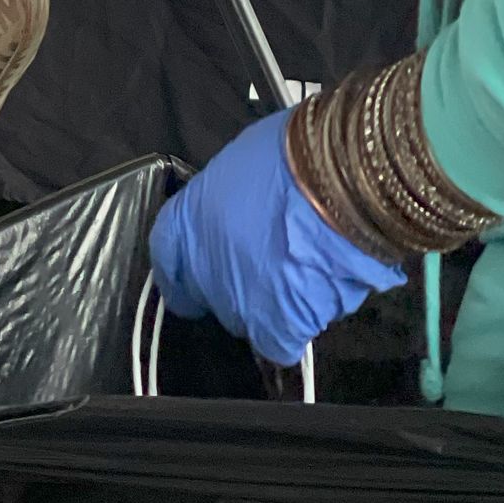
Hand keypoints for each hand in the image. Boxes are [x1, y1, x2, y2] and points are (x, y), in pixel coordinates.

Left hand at [149, 110, 404, 365]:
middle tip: (271, 259)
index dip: (180, 266)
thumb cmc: (292, 158)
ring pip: (250, 316)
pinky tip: (316, 304)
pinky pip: (280, 344)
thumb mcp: (241, 165)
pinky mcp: (276, 326)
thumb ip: (231, 200)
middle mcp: (202, 269)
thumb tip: (244, 213)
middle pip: (210, 291)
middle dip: (235, 281)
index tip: (192, 271)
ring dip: (273, 300)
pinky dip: (296, 329)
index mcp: (186, 222)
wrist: (337, 182)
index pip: (167, 256)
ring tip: (308, 269)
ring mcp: (236, 302)